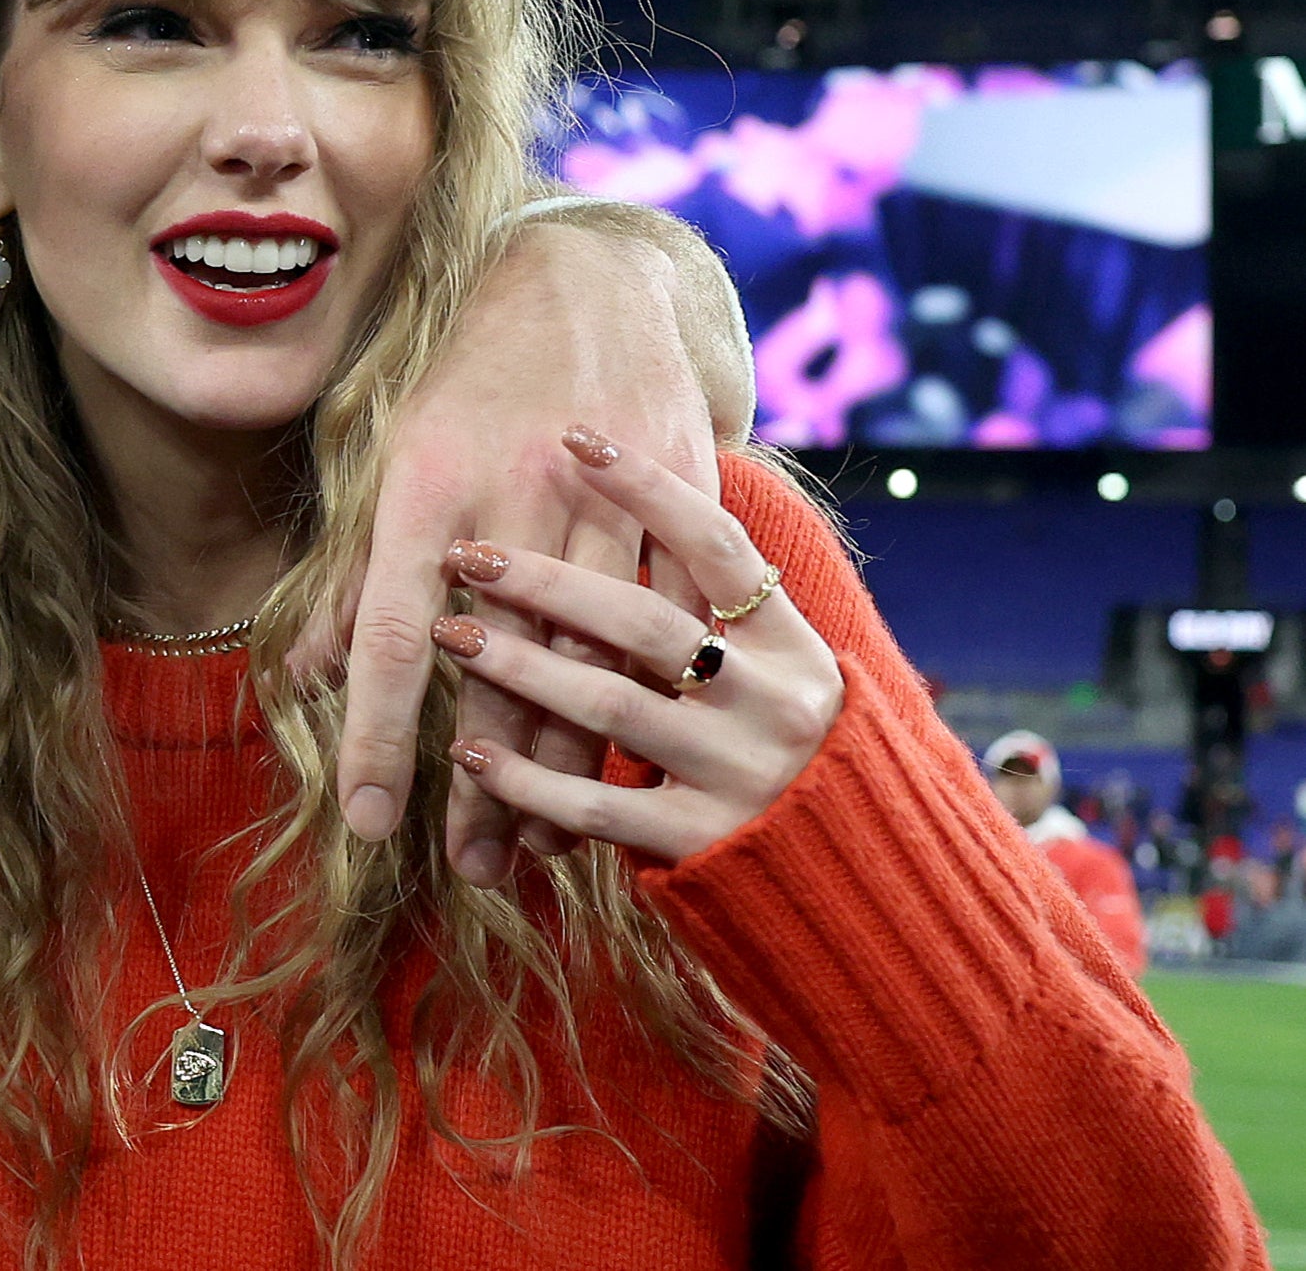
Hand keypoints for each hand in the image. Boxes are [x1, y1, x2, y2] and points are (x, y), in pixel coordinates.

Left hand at [310, 219, 717, 883]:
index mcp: (425, 489)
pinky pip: (668, 624)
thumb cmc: (467, 376)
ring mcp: (602, 501)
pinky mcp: (677, 500)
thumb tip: (303, 674)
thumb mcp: (390, 458)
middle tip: (470, 869)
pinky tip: (629, 767)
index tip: (370, 823)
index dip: (379, 736)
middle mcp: (512, 498)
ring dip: (568, 764)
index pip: (393, 637)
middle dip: (485, 782)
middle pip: (502, 671)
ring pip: (593, 661)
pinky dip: (650, 699)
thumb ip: (354, 574)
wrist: (591, 279)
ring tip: (538, 846)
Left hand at [437, 427, 844, 861]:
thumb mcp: (774, 667)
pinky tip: (469, 754)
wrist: (865, 878)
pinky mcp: (705, 842)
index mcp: (790, 643)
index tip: (574, 435)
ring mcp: (741, 772)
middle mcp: (774, 700)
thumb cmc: (781, 748)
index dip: (648, 486)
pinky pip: (598, 807)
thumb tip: (624, 512)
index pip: (716, 543)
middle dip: (545, 583)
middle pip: (644, 622)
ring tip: (447, 637)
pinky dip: (526, 781)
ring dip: (518, 669)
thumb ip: (711, 607)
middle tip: (467, 555)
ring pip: (611, 707)